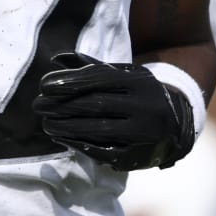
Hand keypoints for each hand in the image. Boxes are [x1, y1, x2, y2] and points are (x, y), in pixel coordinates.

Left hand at [33, 53, 195, 169]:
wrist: (177, 124)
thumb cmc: (138, 94)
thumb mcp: (123, 74)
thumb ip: (89, 66)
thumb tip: (55, 60)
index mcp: (140, 80)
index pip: (99, 79)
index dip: (69, 82)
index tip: (43, 85)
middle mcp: (145, 105)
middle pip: (96, 104)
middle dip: (62, 105)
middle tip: (38, 106)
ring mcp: (143, 133)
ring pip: (98, 130)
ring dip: (66, 127)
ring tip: (46, 123)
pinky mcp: (138, 155)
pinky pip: (104, 151)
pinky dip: (79, 144)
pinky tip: (61, 138)